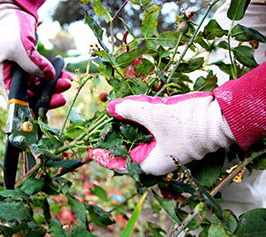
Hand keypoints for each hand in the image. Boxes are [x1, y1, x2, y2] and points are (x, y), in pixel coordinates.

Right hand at [0, 1, 71, 107]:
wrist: (14, 17)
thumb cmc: (10, 31)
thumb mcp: (18, 48)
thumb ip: (32, 64)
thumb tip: (49, 78)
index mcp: (6, 80)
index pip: (20, 101)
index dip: (34, 106)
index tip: (49, 104)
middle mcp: (16, 81)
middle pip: (34, 96)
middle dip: (50, 96)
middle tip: (64, 93)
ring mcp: (26, 75)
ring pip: (43, 88)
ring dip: (56, 86)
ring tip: (68, 81)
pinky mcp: (35, 69)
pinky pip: (48, 77)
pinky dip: (57, 77)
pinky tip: (66, 75)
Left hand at [89, 92, 235, 175]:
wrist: (220, 118)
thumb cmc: (188, 124)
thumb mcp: (154, 115)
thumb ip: (130, 110)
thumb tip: (111, 107)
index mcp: (151, 163)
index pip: (120, 164)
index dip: (104, 156)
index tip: (91, 150)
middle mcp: (156, 157)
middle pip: (127, 148)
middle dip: (114, 135)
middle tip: (101, 125)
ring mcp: (164, 145)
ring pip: (138, 136)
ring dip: (127, 123)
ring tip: (115, 112)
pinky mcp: (170, 134)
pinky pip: (149, 127)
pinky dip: (140, 117)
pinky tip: (132, 106)